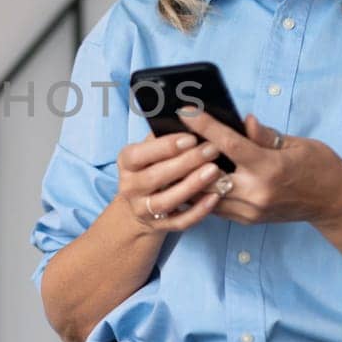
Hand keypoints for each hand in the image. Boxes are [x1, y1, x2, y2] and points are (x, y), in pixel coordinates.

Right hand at [113, 130, 227, 233]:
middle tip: (211, 150)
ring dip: (191, 186)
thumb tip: (189, 114)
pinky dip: (198, 211)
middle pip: (155, 177)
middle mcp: (129, 187)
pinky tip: (215, 198)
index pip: (140, 154)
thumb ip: (164, 135)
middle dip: (185, 163)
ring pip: (166, 201)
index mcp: (126, 162)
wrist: (142, 204)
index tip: (191, 137)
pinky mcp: (159, 226)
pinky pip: (180, 221)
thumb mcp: (151, 149)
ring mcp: (143, 209)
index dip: (165, 146)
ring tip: (215, 171)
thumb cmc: (153, 166)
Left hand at [178, 109, 341, 225]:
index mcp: (270, 168)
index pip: (229, 144)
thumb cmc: (318, 166)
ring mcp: (250, 211)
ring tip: (175, 158)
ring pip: (206, 195)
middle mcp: (256, 193)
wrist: (334, 202)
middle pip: (208, 174)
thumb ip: (264, 135)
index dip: (205, 126)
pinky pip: (215, 206)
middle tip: (171, 138)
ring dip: (190, 177)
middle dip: (188, 156)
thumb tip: (242, 121)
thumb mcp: (295, 143)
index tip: (186, 112)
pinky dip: (201, 191)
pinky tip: (190, 177)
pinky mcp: (247, 220)